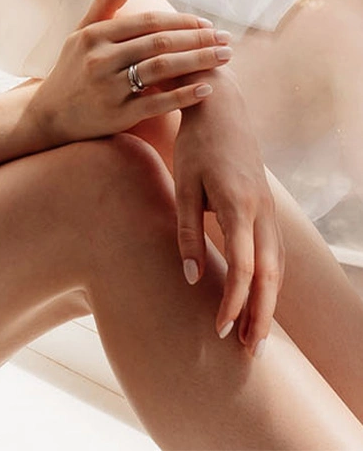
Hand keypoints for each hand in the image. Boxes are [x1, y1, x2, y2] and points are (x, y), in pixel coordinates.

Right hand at [30, 0, 231, 146]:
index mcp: (94, 35)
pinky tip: (207, 89)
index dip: (181, 21)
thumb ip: (104, 6)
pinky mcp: (117, 115)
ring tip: (224, 58)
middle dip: (198, 39)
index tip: (208, 25)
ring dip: (199, 61)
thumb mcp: (79, 34)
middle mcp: (101, 58)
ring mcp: (109, 87)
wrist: (48, 116)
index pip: (147, 22)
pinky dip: (184, 95)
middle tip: (227, 40)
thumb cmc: (69, 71)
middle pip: (160, 43)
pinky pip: (158, 103)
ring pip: (162, 69)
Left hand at [173, 71, 283, 356]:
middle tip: (250, 353)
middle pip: (269, 276)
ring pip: (277, 267)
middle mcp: (261, 211)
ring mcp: (268, 209)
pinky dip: (270, 281)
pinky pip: (275, 252)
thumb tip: (193, 278)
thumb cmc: (195, 144)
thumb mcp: (183, 184)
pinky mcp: (265, 206)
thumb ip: (187, 231)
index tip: (218, 331)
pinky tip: (260, 298)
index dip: (233, 303)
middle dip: (261, 316)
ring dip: (269, 303)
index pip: (243, 268)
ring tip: (256, 337)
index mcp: (239, 206)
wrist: (221, 108)